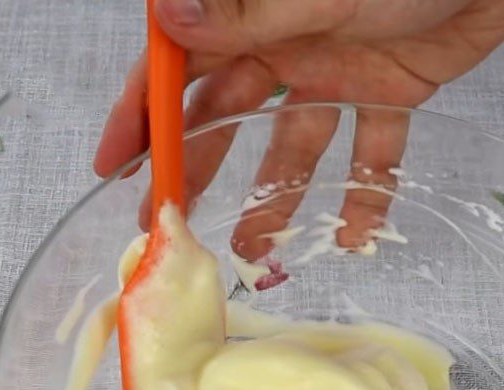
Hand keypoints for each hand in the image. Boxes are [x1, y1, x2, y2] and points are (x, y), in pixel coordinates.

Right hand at [94, 0, 503, 253]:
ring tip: (252, 250)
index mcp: (254, 7)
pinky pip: (369, 150)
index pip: (181, 63)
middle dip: (199, 169)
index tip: (115, 167)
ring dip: (275, 195)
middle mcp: (286, 39)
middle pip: (228, 114)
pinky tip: (351, 236)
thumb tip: (169, 19)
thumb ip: (247, 12)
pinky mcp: (388, 92)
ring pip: (294, 143)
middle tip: (174, 226)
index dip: (143, 113)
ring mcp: (336, 69)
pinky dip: (365, 192)